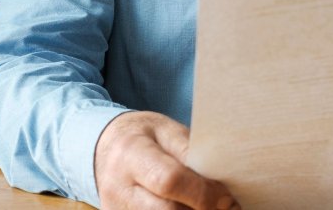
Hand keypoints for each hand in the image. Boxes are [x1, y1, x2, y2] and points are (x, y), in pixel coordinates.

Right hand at [94, 111, 237, 209]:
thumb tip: (219, 184)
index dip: (202, 193)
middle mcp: (117, 188)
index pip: (168, 180)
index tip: (228, 198)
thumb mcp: (166, 130)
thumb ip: (190, 153)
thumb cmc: (142, 137)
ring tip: (208, 207)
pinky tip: (190, 208)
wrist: (104, 148)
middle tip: (226, 208)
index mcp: (131, 154)